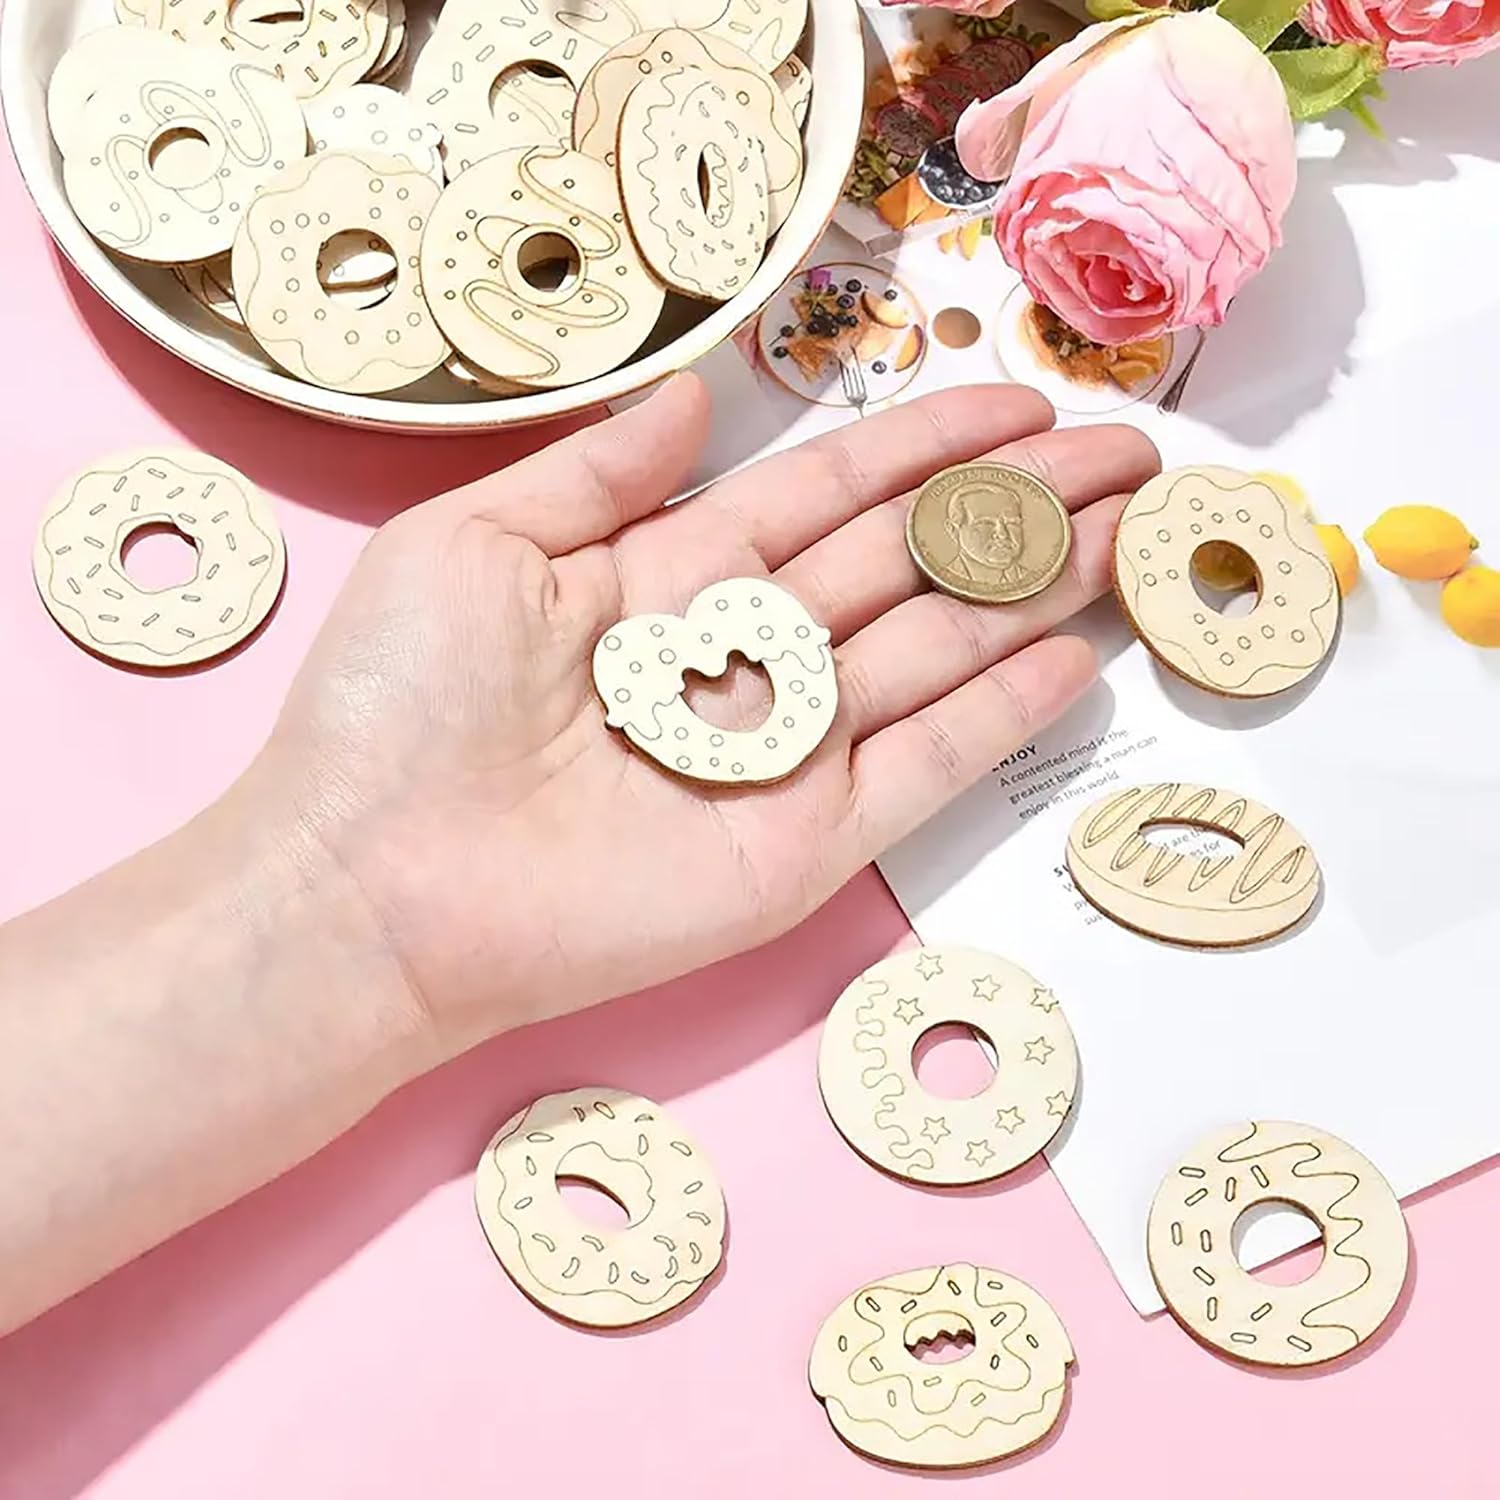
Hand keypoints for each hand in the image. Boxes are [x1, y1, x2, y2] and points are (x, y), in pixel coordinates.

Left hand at [252, 376, 1158, 1060]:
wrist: (374, 882)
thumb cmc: (398, 705)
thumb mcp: (480, 542)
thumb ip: (602, 468)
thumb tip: (698, 389)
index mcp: (674, 576)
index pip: (831, 493)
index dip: (926, 446)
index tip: (1021, 406)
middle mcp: (745, 656)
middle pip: (908, 563)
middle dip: (1016, 508)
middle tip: (1128, 457)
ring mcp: (783, 753)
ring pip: (936, 651)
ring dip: (1033, 592)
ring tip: (1130, 532)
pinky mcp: (801, 844)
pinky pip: (922, 769)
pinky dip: (998, 716)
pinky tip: (1074, 657)